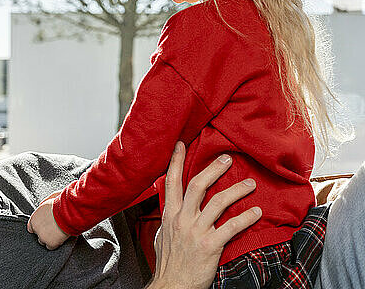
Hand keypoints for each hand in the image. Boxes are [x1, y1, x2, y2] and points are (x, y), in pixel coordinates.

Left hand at [27, 192, 70, 249]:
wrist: (68, 212)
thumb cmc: (62, 203)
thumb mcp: (50, 199)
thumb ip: (44, 204)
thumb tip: (42, 205)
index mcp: (34, 217)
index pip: (31, 226)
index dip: (38, 227)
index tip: (44, 226)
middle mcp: (36, 227)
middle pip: (37, 234)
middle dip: (44, 233)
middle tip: (53, 229)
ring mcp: (42, 236)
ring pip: (43, 241)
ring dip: (49, 238)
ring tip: (57, 233)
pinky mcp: (50, 243)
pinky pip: (50, 247)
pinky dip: (55, 244)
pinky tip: (60, 238)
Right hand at [147, 142, 261, 288]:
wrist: (171, 286)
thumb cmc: (169, 263)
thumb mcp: (163, 236)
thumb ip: (171, 219)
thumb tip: (175, 207)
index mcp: (170, 215)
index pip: (171, 182)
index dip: (176, 161)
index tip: (181, 144)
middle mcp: (181, 219)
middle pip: (197, 185)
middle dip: (213, 169)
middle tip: (227, 158)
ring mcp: (195, 231)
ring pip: (217, 202)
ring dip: (236, 190)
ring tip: (251, 184)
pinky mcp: (209, 246)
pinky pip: (231, 227)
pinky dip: (246, 218)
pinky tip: (256, 212)